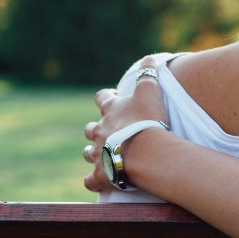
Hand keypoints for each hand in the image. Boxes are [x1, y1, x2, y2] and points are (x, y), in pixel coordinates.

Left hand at [83, 55, 169, 192]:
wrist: (145, 152)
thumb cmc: (147, 120)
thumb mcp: (150, 91)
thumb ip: (149, 74)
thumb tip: (149, 58)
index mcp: (111, 111)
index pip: (102, 98)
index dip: (106, 97)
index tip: (112, 98)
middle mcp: (100, 131)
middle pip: (91, 128)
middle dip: (96, 129)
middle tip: (107, 131)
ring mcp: (98, 154)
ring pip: (88, 153)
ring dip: (93, 153)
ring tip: (102, 155)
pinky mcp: (101, 175)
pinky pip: (91, 180)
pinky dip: (93, 180)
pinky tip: (98, 181)